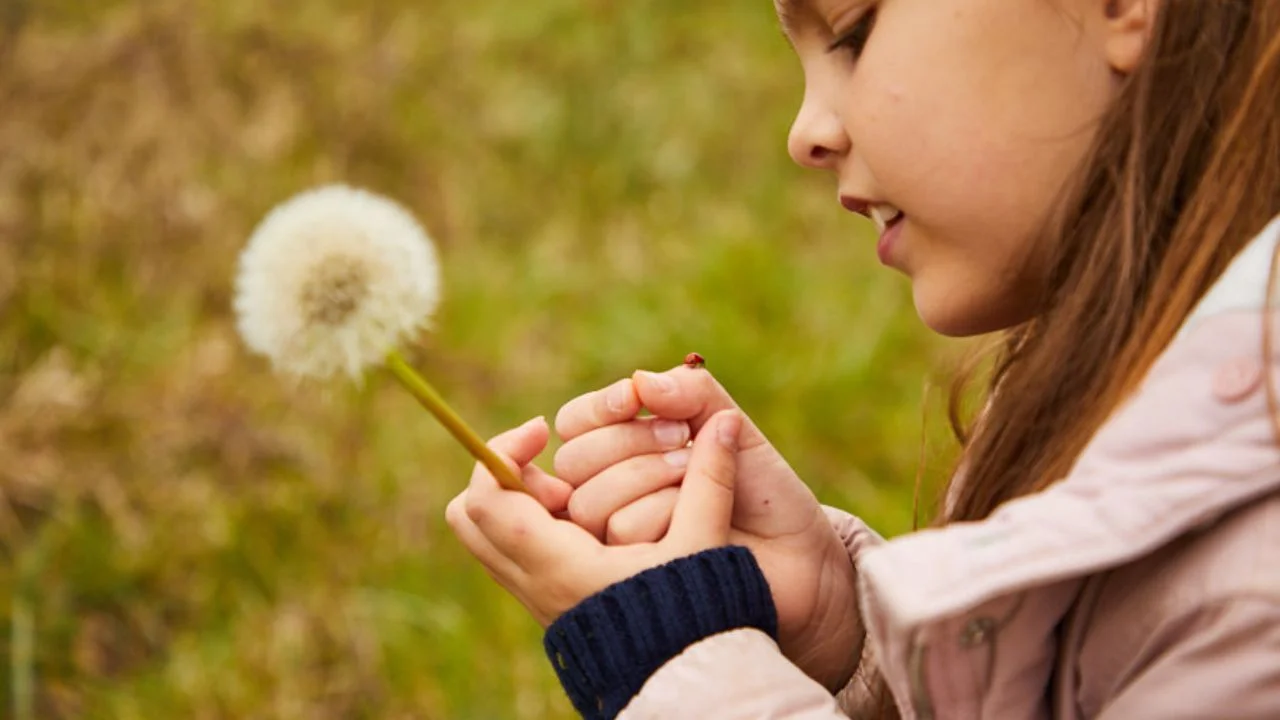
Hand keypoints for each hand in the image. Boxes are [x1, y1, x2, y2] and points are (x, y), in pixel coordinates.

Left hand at [446, 410, 744, 626]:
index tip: (544, 428)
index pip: (488, 497)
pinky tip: (592, 523)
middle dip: (505, 479)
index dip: (505, 450)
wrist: (687, 684)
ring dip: (522, 504)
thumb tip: (727, 422)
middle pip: (469, 515)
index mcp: (558, 565)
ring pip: (487, 535)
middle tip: (557, 475)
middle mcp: (532, 583)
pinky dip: (537, 526)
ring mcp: (533, 596)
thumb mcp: (704, 544)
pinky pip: (513, 552)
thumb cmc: (695, 618)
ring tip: (579, 497)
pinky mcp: (545, 603)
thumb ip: (711, 480)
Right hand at [551, 366, 861, 691]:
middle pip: (574, 460)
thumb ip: (691, 394)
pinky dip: (665, 513)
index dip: (597, 408)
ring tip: (695, 477)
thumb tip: (640, 381)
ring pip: (591, 500)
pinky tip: (696, 517)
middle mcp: (609, 494)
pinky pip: (621, 531)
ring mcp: (615, 540)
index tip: (633, 399)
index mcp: (622, 452)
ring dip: (649, 477)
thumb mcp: (731, 426)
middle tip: (684, 439)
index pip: (574, 424)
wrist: (800, 552)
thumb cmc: (764, 490)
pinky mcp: (631, 575)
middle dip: (629, 440)